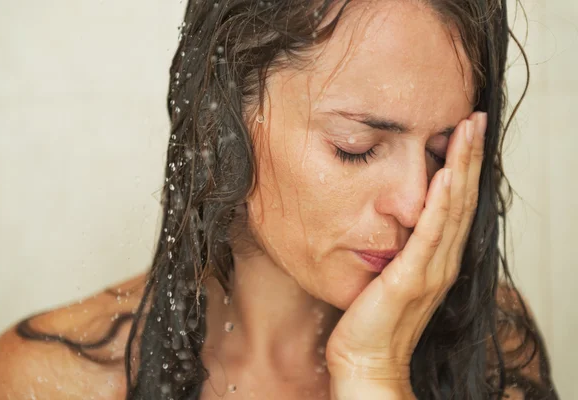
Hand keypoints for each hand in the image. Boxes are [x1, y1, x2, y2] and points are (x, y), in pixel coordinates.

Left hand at [326, 112, 487, 395]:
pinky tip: (446, 175)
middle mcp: (441, 261)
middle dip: (470, 157)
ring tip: (468, 131)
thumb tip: (392, 220)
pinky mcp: (411, 279)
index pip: (454, 204)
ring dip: (462, 168)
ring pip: (452, 209)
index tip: (466, 133)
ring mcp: (430, 270)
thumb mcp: (388, 275)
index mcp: (436, 258)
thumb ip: (398, 249)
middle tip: (476, 119)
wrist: (366, 361)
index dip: (464, 168)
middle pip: (461, 199)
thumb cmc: (372, 320)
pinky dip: (441, 203)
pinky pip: (430, 234)